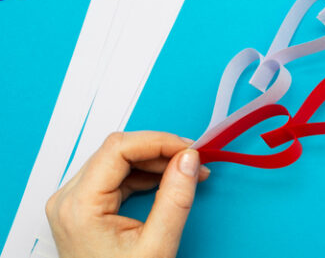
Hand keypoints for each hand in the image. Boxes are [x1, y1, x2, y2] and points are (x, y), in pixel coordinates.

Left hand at [45, 131, 210, 257]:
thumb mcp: (157, 246)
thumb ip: (175, 199)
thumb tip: (189, 159)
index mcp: (80, 206)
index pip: (118, 148)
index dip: (159, 141)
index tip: (190, 149)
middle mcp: (69, 199)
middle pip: (117, 151)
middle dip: (160, 150)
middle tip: (194, 160)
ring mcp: (73, 202)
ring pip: (117, 160)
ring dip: (155, 161)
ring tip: (186, 172)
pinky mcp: (83, 207)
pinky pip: (115, 175)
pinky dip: (144, 174)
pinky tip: (167, 181)